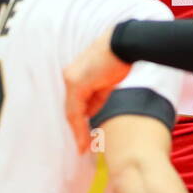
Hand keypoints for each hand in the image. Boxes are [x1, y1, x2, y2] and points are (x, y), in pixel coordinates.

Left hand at [63, 30, 130, 151]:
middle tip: (82, 147)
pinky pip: (76, 111)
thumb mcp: (107, 83)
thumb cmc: (118, 60)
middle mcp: (69, 78)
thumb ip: (97, 96)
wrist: (123, 45)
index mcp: (76, 76)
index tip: (84, 138)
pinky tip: (84, 139)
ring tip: (85, 147)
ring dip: (80, 131)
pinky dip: (80, 127)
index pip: (74, 104)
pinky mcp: (77, 83)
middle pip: (71, 110)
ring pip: (73, 112)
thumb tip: (91, 112)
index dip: (78, 123)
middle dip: (77, 130)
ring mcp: (72, 80)